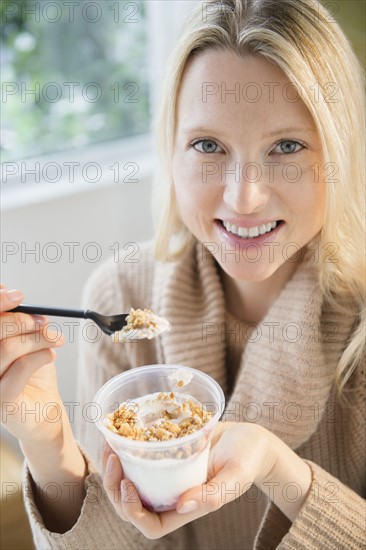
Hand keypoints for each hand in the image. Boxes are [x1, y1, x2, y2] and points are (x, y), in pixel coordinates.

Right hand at [0, 285, 87, 532]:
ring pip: (5, 349)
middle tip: (44, 321)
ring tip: (55, 338)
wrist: (44, 413)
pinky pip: (17, 372)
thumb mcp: (26, 342)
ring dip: (36, 338)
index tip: (17, 294)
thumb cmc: (33, 375)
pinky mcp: (1, 402)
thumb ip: (16, 322)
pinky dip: (39, 356)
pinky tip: (51, 353)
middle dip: (20, 321)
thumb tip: (10, 292)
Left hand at [102, 422, 311, 538]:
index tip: (127, 484)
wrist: (251, 438)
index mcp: (187, 507)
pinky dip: (127, 448)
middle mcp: (173, 494)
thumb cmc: (249, 459)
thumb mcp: (236, 476)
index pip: (150, 525)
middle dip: (115, 486)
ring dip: (115, 468)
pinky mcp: (168, 455)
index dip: (132, 511)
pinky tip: (121, 430)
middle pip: (133, 505)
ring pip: (132, 481)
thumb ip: (214, 493)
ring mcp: (169, 475)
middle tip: (112, 458)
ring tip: (109, 444)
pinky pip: (142, 457)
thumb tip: (182, 505)